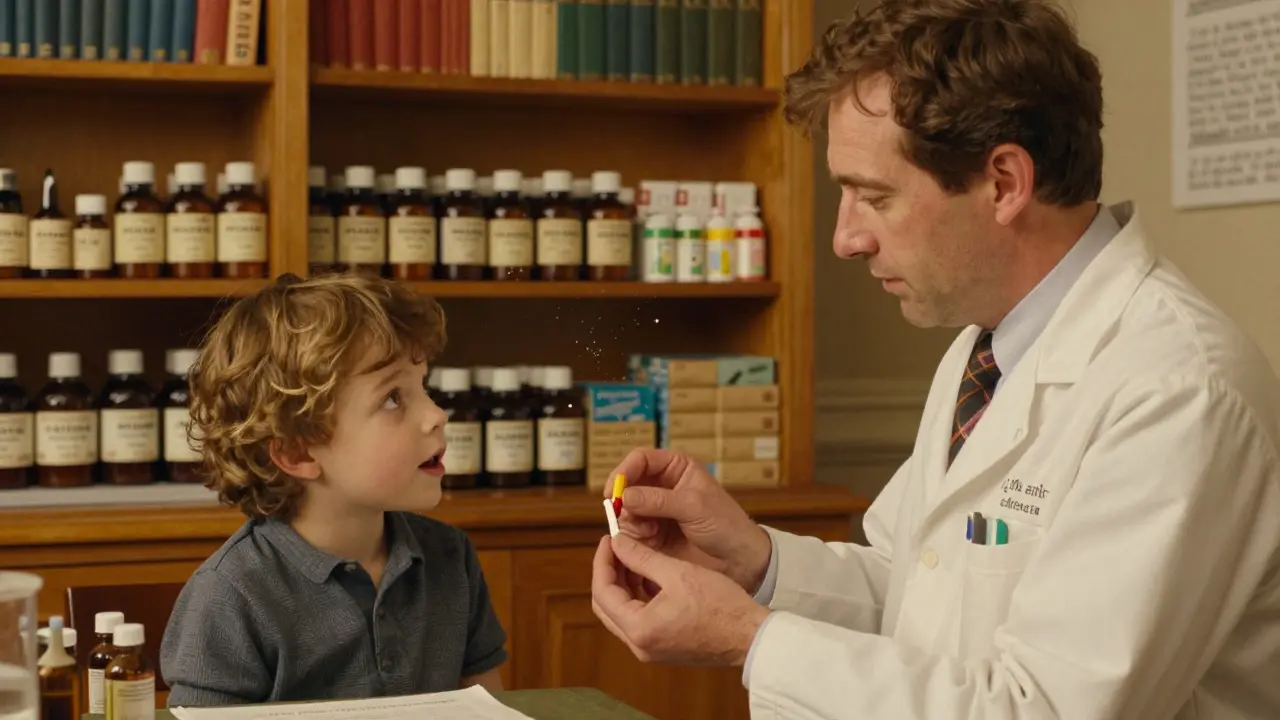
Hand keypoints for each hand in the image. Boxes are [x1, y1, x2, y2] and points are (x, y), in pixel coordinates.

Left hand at [591, 533, 770, 666]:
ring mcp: (651, 649)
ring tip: (633, 555)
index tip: (609, 539)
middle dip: (610, 573)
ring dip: (624, 584)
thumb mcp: (677, 572)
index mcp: (639, 629)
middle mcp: (640, 646)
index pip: (603, 592)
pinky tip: (650, 574)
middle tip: (617, 547)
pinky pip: (639, 620)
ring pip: (622, 613)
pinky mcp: (664, 647)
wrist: (751, 636)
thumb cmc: (721, 605)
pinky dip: (639, 597)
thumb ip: (641, 557)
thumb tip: (617, 542)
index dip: (602, 561)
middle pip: (607, 606)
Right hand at [607, 448, 772, 592]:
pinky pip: (631, 531)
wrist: (738, 560)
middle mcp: (662, 486)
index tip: (614, 489)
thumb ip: (658, 500)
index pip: (641, 460)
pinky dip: (635, 537)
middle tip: (628, 515)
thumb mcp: (694, 506)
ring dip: (631, 521)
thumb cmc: (726, 524)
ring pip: (625, 509)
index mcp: (676, 468)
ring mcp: (655, 510)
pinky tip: (652, 541)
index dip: (624, 471)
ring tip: (650, 532)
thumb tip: (625, 496)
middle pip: (627, 485)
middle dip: (624, 501)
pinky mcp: (652, 533)